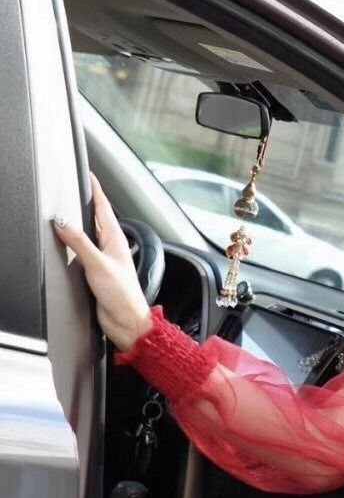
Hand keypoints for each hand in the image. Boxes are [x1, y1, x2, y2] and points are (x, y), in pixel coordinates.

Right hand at [52, 174, 151, 351]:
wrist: (127, 323)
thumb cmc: (122, 297)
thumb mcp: (98, 265)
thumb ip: (79, 242)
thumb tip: (61, 221)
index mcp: (115, 239)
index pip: (103, 206)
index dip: (94, 189)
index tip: (87, 173)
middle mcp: (111, 247)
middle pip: (95, 217)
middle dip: (85, 201)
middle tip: (75, 185)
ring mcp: (104, 259)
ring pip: (89, 233)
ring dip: (80, 221)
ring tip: (70, 207)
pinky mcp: (97, 272)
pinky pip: (83, 250)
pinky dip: (75, 241)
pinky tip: (69, 241)